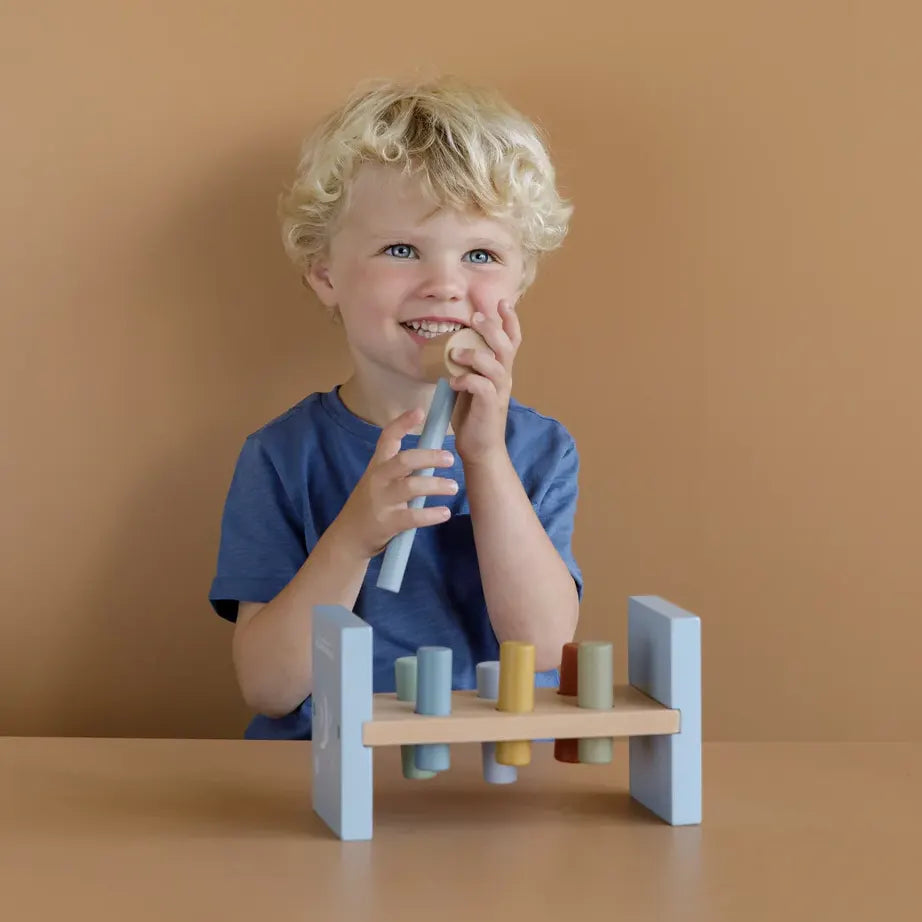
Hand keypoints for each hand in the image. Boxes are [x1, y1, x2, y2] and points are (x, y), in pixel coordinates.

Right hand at [333, 408, 457, 558]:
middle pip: (404, 461)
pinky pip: (413, 516)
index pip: (387, 438)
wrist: (349, 537)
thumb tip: (431, 454)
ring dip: (436, 485)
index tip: (419, 411)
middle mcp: (378, 480)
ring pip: (411, 487)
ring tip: (453, 486)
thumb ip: (398, 468)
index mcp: (377, 466)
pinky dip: (431, 514)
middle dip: (429, 457)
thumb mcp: (377, 481)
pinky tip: (444, 513)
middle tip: (450, 458)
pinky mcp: (387, 523)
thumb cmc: (369, 506)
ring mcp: (382, 501)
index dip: (402, 423)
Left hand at [449, 298, 520, 464]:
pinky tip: (454, 381)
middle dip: (491, 328)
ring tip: (454, 354)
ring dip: (475, 354)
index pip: (512, 340)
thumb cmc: (473, 415)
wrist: (480, 448)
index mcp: (501, 370)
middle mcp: (504, 378)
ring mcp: (499, 392)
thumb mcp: (470, 383)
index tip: (502, 302)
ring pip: (496, 364)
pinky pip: (482, 386)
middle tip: (475, 318)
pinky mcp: (491, 406)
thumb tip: (451, 346)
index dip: (510, 320)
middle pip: (506, 345)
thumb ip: (468, 365)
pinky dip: (467, 380)